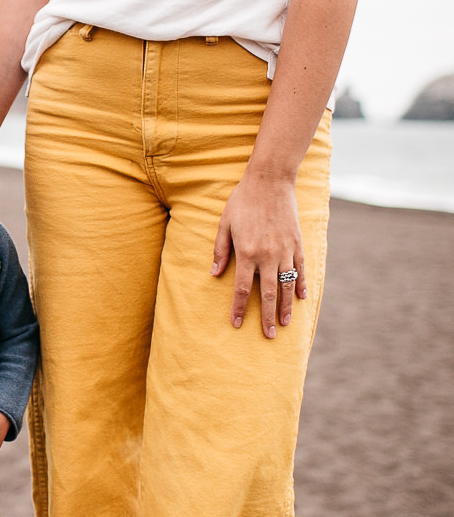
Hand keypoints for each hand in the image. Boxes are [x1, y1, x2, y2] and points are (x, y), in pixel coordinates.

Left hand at [211, 171, 306, 337]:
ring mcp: (284, 250)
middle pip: (266, 294)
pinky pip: (301, 269)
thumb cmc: (243, 201)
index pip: (240, 289)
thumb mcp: (225, 224)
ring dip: (285, 307)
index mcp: (246, 253)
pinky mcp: (297, 243)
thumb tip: (214, 274)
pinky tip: (302, 299)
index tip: (236, 324)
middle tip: (268, 336)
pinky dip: (302, 285)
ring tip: (284, 324)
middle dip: (266, 317)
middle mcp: (267, 256)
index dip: (238, 308)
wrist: (270, 180)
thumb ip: (220, 250)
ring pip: (286, 286)